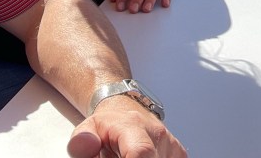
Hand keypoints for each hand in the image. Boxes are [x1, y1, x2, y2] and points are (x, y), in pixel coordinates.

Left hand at [67, 97, 186, 156]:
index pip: (141, 152)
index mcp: (133, 126)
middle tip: (117, 157)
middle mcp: (157, 133)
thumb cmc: (106, 124)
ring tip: (124, 155)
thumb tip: (88, 147)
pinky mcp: (179, 152)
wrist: (124, 108)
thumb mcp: (85, 129)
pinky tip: (141, 157)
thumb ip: (81, 141)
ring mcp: (170, 143)